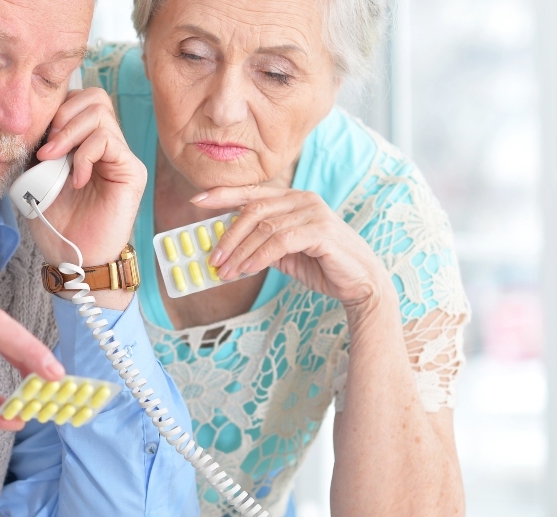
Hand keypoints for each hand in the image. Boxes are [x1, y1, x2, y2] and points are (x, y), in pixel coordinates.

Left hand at [27, 88, 146, 269]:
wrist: (74, 258)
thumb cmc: (57, 224)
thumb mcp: (37, 178)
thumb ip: (40, 147)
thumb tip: (34, 121)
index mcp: (86, 143)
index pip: (79, 99)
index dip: (57, 109)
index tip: (37, 138)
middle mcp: (107, 144)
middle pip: (94, 96)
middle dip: (63, 115)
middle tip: (47, 148)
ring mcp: (121, 156)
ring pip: (100, 112)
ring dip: (69, 133)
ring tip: (55, 161)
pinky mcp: (131, 171)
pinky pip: (108, 140)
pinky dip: (85, 155)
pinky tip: (76, 179)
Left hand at [198, 186, 394, 315]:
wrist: (360, 282)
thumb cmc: (322, 265)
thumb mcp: (284, 253)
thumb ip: (261, 243)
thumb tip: (227, 248)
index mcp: (293, 199)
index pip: (252, 192)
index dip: (223, 194)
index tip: (196, 200)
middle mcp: (303, 199)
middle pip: (253, 210)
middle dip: (228, 235)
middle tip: (212, 258)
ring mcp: (313, 212)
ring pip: (264, 227)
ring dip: (240, 252)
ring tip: (226, 272)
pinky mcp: (321, 231)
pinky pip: (280, 241)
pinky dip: (259, 256)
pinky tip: (248, 270)